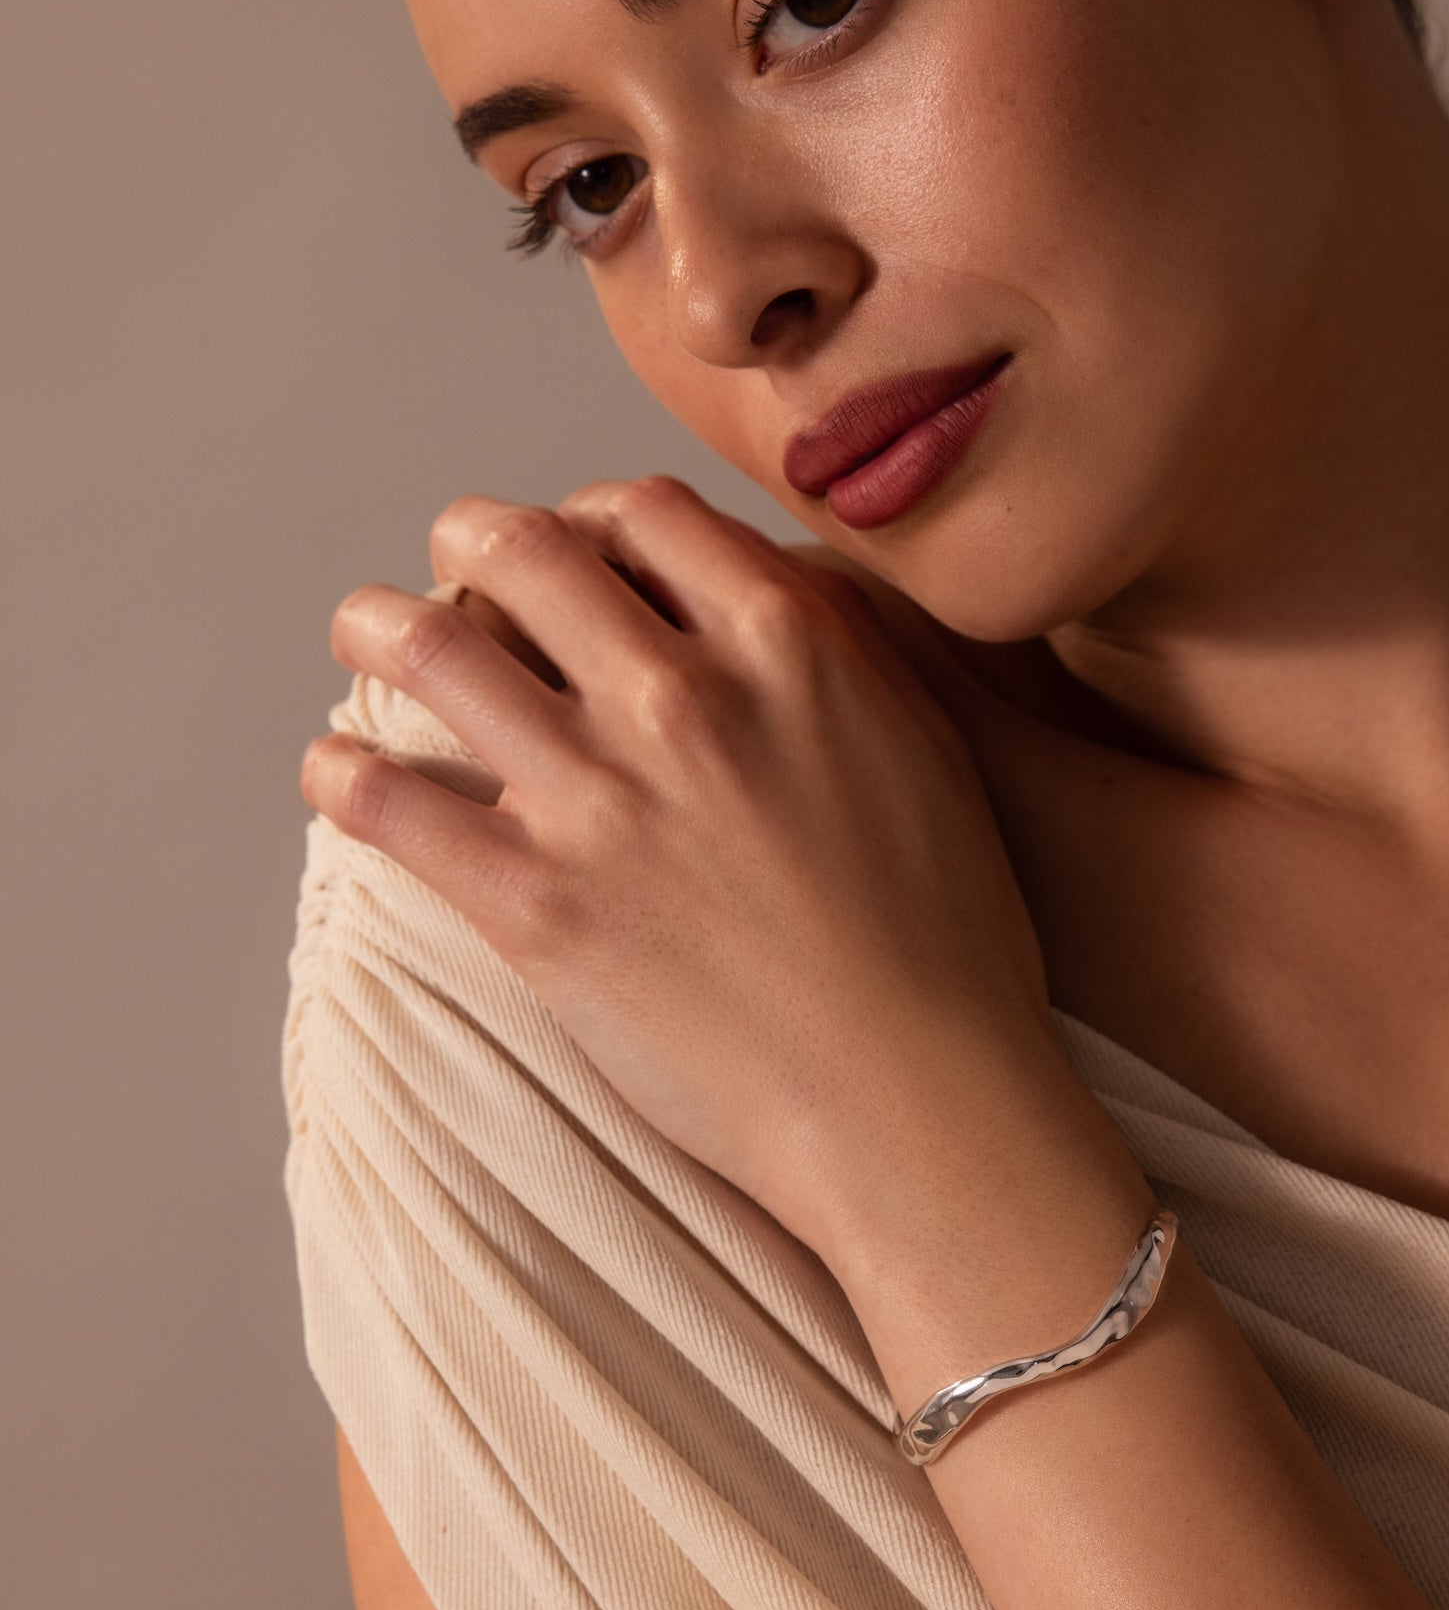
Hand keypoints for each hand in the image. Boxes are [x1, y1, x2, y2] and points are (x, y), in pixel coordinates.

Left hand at [300, 476, 1084, 1273]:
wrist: (921, 1097)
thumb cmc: (949, 938)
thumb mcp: (921, 749)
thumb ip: (829, 658)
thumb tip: (758, 605)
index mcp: (789, 642)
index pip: (643, 512)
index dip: (590, 516)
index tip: (572, 546)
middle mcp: (684, 696)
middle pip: (522, 553)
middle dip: (470, 545)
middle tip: (454, 565)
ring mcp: (603, 799)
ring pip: (432, 652)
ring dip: (378, 624)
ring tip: (366, 628)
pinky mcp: (539, 906)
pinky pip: (392, 803)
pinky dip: (342, 772)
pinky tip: (337, 771)